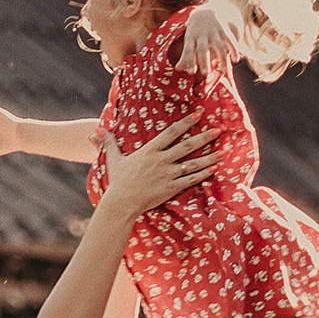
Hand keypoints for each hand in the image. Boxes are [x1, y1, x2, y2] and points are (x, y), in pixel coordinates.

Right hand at [94, 113, 220, 219]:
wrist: (122, 203)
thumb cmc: (118, 182)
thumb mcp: (113, 159)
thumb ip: (108, 143)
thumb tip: (96, 130)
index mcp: (150, 150)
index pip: (172, 132)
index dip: (186, 122)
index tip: (199, 114)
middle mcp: (161, 161)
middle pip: (187, 146)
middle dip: (204, 137)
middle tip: (218, 129)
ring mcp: (168, 175)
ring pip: (193, 163)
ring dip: (209, 157)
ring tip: (222, 151)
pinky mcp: (171, 188)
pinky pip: (191, 180)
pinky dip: (203, 174)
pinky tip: (214, 169)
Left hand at [179, 6, 239, 78]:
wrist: (205, 12)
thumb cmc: (194, 32)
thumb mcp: (188, 41)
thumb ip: (184, 56)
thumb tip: (177, 69)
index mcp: (191, 38)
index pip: (188, 50)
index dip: (189, 61)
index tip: (192, 72)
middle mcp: (202, 35)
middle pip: (202, 48)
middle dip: (204, 60)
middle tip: (205, 73)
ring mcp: (214, 32)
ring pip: (219, 46)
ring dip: (222, 58)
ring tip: (224, 70)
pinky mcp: (224, 31)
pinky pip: (230, 40)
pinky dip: (234, 49)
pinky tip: (236, 60)